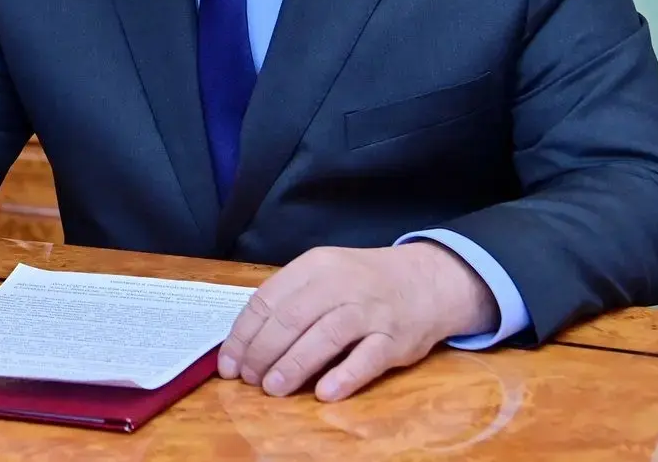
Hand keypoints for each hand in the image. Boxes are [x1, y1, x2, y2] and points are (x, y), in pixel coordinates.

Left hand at [217, 243, 497, 402]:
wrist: (428, 279)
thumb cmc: (364, 282)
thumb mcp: (325, 274)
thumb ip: (291, 300)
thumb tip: (247, 342)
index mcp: (316, 266)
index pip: (268, 299)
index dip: (244, 334)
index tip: (230, 362)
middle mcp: (341, 284)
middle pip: (291, 319)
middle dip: (262, 352)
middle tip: (249, 379)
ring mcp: (370, 311)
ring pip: (324, 337)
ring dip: (293, 365)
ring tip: (272, 388)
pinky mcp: (395, 338)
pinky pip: (366, 358)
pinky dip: (344, 376)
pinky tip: (324, 392)